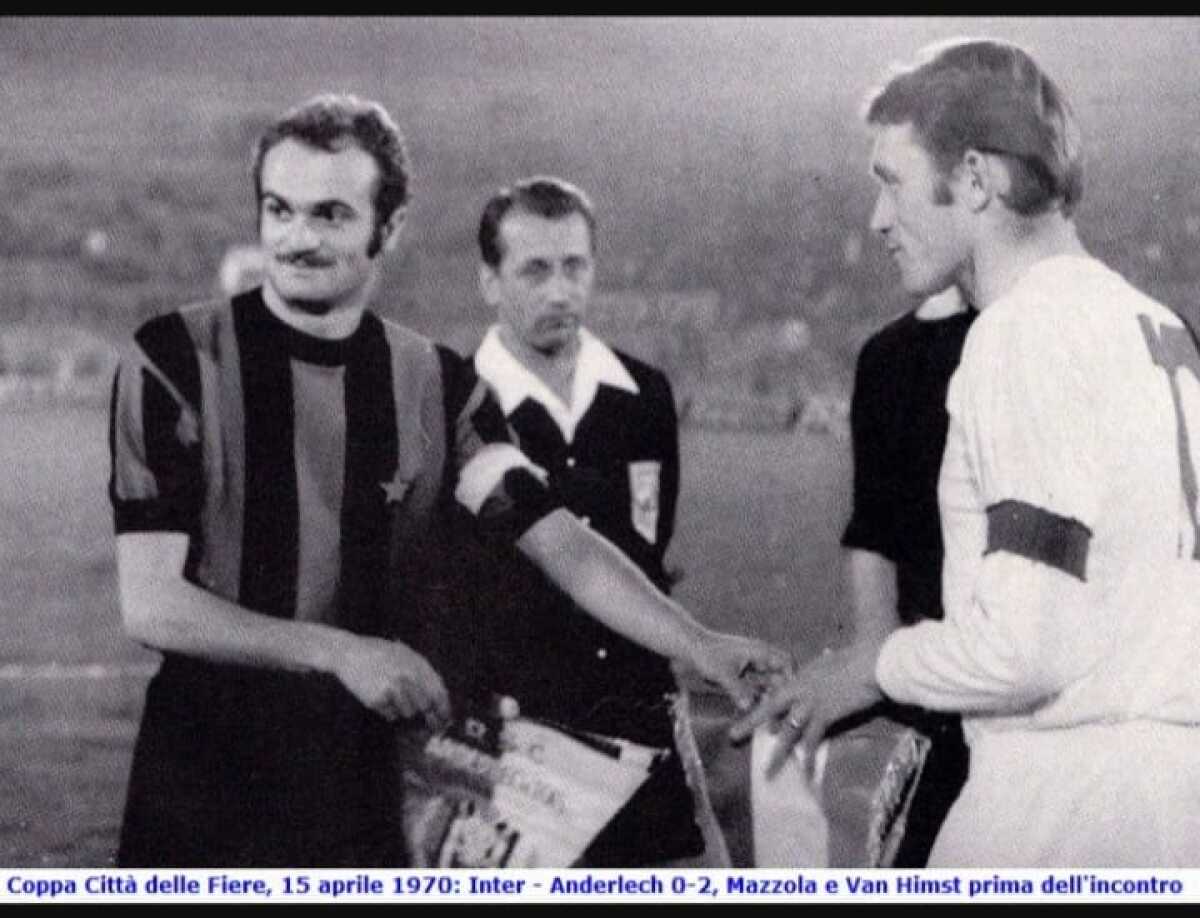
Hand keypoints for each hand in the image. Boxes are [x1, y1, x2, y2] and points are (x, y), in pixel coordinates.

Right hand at [335, 636, 450, 726]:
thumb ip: (424, 672)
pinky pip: (391, 715)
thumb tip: (442, 697)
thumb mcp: (406, 654)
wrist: (348, 653)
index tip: (445, 719)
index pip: (438, 692)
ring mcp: (391, 689)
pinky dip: (388, 711)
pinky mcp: (376, 700)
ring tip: (392, 694)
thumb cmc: (379, 653)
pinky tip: (380, 695)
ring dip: (403, 709)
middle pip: (425, 706)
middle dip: (426, 714)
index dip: (444, 709)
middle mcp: (406, 677)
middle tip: (426, 721)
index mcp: (416, 664)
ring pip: (408, 713)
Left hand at [691, 631, 793, 711]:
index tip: (790, 697)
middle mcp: (759, 658)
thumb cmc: (706, 654)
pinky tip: (755, 712)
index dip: (792, 679)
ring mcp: (752, 666)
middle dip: (781, 693)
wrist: (690, 647)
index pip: (787, 663)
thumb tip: (749, 706)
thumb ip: (737, 689)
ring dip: (769, 698)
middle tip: (782, 712)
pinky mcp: (743, 674)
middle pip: (780, 676)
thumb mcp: (722, 673)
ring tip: (771, 717)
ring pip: (768, 684)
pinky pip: (756, 688)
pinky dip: (757, 698)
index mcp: (759, 651)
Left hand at [728, 638, 884, 776]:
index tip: (751, 714)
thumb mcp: (834, 657)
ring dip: (777, 753)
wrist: (870, 663)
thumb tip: (827, 652)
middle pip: (768, 709)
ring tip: (767, 771)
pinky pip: (812, 741)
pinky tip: (805, 773)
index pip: (774, 691)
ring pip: (786, 731)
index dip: (762, 703)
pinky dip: (808, 758)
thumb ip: (826, 659)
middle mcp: (799, 690)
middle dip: (750, 724)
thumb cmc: (855, 658)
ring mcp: (809, 703)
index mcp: (799, 676)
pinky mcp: (824, 715)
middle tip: (732, 736)